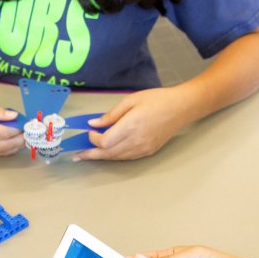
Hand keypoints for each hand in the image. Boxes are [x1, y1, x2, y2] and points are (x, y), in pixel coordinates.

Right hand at [0, 93, 23, 155]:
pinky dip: (9, 148)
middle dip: (20, 138)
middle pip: (5, 145)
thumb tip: (13, 116)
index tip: (27, 122)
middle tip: (32, 130)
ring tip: (28, 135)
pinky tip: (17, 140)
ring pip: (3, 152)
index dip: (17, 128)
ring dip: (17, 145)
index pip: (1, 132)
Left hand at [73, 87, 193, 161]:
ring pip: (116, 158)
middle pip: (108, 153)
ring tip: (88, 156)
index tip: (89, 132)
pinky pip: (126, 157)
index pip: (104, 141)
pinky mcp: (148, 151)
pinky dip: (114, 156)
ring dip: (101, 157)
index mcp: (131, 125)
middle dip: (91, 155)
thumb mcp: (130, 100)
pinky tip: (107, 153)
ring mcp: (143, 148)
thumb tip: (93, 124)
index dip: (93, 139)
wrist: (181, 108)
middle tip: (77, 156)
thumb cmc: (157, 100)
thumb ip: (111, 114)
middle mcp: (136, 140)